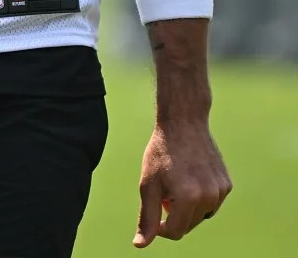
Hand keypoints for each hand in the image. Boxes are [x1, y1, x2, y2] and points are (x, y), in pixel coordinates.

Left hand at [133, 121, 231, 246]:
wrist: (184, 122)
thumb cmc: (162, 152)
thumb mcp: (148, 183)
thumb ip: (147, 217)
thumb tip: (140, 244)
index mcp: (188, 197)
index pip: (174, 232)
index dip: (160, 226)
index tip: (155, 208)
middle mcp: (209, 197)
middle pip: (187, 225)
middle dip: (173, 214)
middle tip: (165, 189)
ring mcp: (221, 191)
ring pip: (200, 216)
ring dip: (187, 207)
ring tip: (177, 182)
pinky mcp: (227, 185)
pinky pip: (211, 204)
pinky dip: (200, 198)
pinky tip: (191, 177)